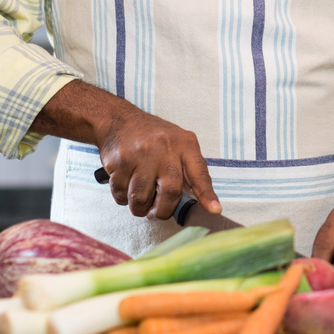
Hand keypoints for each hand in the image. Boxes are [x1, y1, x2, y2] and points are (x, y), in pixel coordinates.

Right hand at [31, 80, 220, 220]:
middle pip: (171, 191)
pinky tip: (126, 186)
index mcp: (184, 143)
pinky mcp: (120, 161)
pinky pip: (121, 193)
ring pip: (141, 198)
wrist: (119, 120)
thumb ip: (188, 169)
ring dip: (139, 208)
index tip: (214, 210)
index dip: (207, 194)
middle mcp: (165, 147)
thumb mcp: (178, 143)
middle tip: (156, 213)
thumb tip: (201, 201)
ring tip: (139, 201)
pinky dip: (122, 198)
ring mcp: (141, 154)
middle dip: (163, 211)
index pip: (199, 172)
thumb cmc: (152, 137)